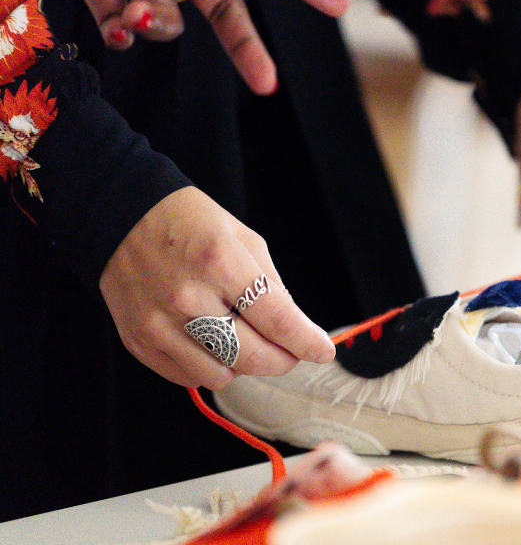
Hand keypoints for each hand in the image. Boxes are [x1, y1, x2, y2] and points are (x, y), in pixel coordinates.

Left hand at [63, 0, 350, 93]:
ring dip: (158, 26)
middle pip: (224, 10)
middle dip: (246, 48)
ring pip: (168, 24)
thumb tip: (174, 20)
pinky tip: (118, 21)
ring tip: (137, 12)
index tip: (339, 5)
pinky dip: (126, 32)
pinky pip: (128, 28)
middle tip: (268, 84)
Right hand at [99, 186, 334, 389]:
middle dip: (284, 360)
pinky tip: (213, 342)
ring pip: (222, 376)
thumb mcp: (245, 240)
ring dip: (244, 365)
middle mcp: (188, 297)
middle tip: (291, 352)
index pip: (278, 320)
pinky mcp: (140, 342)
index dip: (307, 342)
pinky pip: (190, 377)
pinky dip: (211, 367)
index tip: (323, 350)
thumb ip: (272, 287)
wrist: (122, 217)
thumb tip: (297, 331)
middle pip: (253, 356)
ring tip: (244, 339)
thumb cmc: (192, 225)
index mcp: (221, 262)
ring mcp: (159, 324)